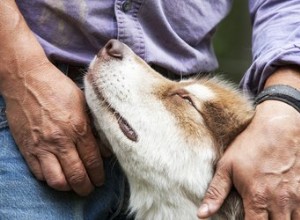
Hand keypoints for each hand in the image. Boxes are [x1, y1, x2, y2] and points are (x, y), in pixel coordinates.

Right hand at [3, 61, 104, 195]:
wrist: (27, 79)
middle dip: (86, 187)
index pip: (93, 161)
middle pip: (77, 175)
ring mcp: (42, 146)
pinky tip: (56, 174)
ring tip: (73, 184)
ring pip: (57, 180)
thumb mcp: (84, 103)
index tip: (100, 180)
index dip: (98, 175)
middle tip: (89, 188)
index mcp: (78, 128)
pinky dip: (49, 179)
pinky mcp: (27, 147)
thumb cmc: (58, 88)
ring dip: (68, 187)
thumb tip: (104, 148)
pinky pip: (39, 173)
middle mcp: (61, 140)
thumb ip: (95, 126)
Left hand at [198, 100, 299, 218]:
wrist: (278, 128)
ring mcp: (296, 197)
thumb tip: (202, 214)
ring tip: (268, 214)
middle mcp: (279, 201)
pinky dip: (294, 215)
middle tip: (257, 216)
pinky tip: (284, 211)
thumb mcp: (227, 166)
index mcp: (257, 197)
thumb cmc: (249, 145)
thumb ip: (215, 193)